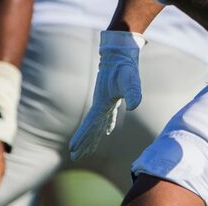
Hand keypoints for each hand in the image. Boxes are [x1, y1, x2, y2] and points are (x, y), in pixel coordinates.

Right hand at [69, 30, 145, 160]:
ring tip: (87, 149)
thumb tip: (134, 105)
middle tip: (74, 156)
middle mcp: (101, 103)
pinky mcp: (112, 96)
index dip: (81, 137)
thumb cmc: (124, 64)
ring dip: (92, 136)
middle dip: (83, 142)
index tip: (73, 149)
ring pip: (97, 123)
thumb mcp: (129, 78)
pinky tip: (108, 130)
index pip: (89, 124)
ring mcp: (105, 100)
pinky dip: (106, 124)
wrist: (120, 50)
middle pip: (91, 127)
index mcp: (102, 102)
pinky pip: (106, 115)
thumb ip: (132, 91)